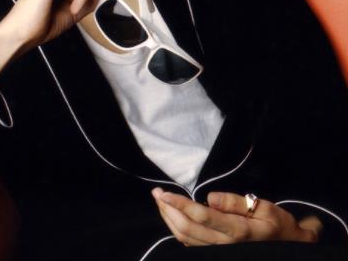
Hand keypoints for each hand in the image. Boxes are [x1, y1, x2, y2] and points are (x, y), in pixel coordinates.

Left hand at [151, 188, 321, 246]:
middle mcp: (225, 245)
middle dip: (168, 210)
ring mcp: (219, 252)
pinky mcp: (216, 254)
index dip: (179, 204)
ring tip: (160, 201)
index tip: (163, 192)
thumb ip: (235, 203)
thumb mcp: (264, 207)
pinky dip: (177, 229)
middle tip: (156, 193)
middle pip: (187, 229)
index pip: (200, 216)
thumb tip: (209, 197)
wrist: (291, 247)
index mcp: (237, 231)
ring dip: (169, 219)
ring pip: (185, 238)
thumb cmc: (278, 224)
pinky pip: (191, 244)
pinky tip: (171, 216)